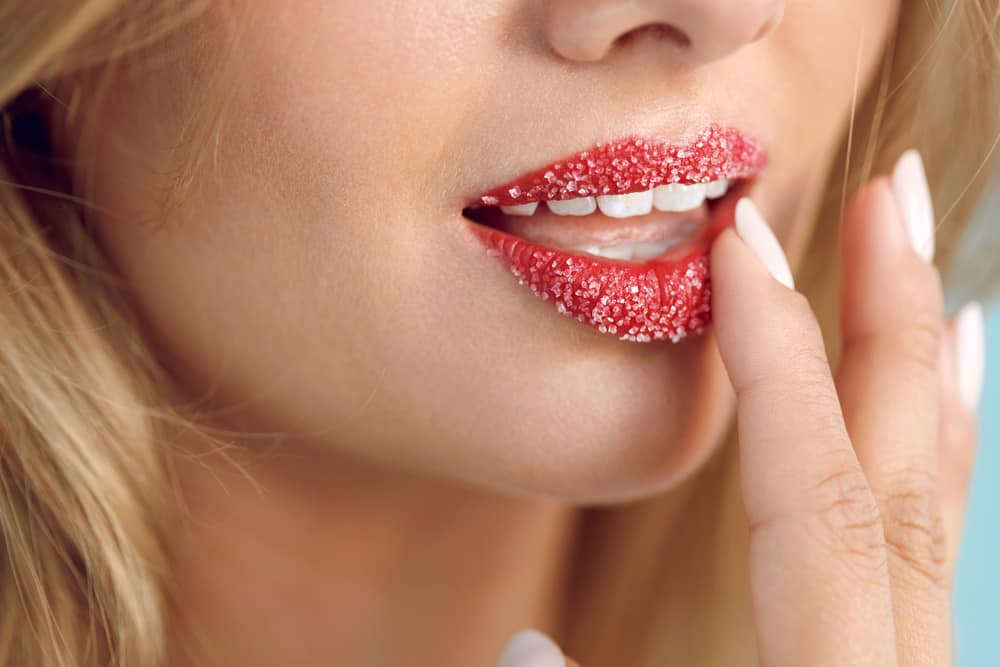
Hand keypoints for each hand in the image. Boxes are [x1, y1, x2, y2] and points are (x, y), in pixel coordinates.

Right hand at [496, 149, 985, 665]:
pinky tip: (926, 406)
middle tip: (887, 196)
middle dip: (887, 317)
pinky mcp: (898, 662)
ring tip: (919, 270)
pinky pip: (931, 542)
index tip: (740, 244)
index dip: (774, 361)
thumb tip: (527, 640)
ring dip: (921, 373)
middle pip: (899, 473)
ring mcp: (912, 663)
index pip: (811, 494)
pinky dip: (935, 450)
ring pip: (934, 503)